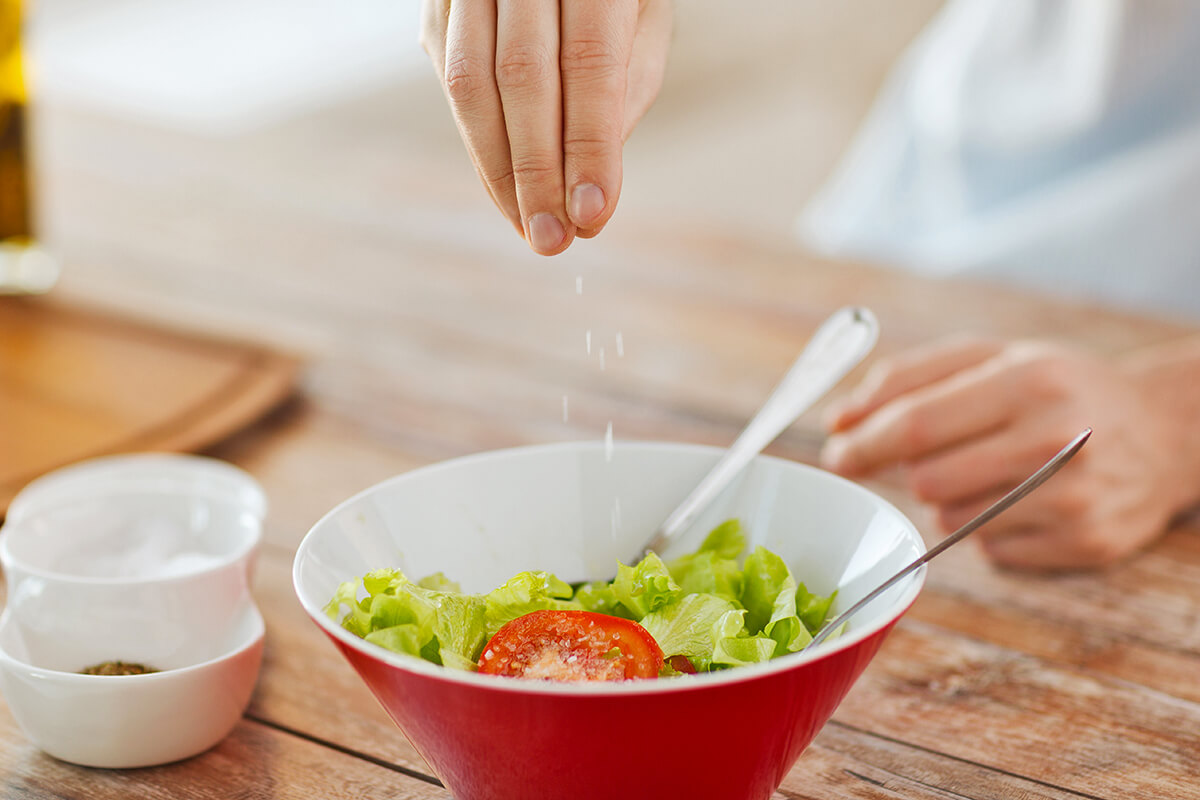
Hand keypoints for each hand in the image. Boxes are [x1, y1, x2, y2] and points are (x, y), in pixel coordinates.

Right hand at [420, 0, 672, 254]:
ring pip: (469, 81)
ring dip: (499, 170)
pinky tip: (508, 190)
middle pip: (521, 76)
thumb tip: (591, 177)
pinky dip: (481, 144)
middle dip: (538, 171)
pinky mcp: (437, 3)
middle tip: (555, 241)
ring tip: (532, 228)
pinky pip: (452, 81)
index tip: (594, 217)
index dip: (589, 144)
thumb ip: (626, 84)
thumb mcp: (645, 14)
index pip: (588, 62)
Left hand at [819, 336, 1197, 569]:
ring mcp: (1076, 499)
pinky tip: (1025, 500)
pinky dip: (989, 530)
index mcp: (1030, 380)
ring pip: (952, 520)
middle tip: (934, 457)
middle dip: (913, 471)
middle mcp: (1058, 439)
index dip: (863, 444)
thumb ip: (907, 378)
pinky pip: (990, 552)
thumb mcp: (992, 357)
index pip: (917, 424)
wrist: (1165, 433)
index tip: (836, 454)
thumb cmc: (1060, 389)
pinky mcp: (1086, 544)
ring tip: (995, 470)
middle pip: (927, 480)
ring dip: (951, 499)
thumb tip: (839, 422)